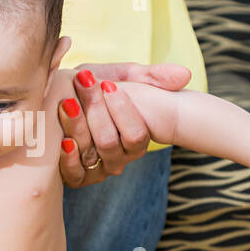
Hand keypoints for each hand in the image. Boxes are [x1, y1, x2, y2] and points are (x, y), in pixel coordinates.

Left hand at [58, 62, 192, 188]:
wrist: (70, 97)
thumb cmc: (101, 85)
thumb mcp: (126, 76)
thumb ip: (153, 75)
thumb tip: (185, 74)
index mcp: (136, 137)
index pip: (135, 133)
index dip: (122, 110)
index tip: (108, 84)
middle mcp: (120, 157)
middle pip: (109, 142)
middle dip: (95, 111)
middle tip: (82, 84)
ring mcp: (99, 167)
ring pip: (92, 152)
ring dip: (78, 127)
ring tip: (68, 103)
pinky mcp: (77, 175)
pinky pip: (75, 176)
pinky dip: (69, 160)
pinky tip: (64, 140)